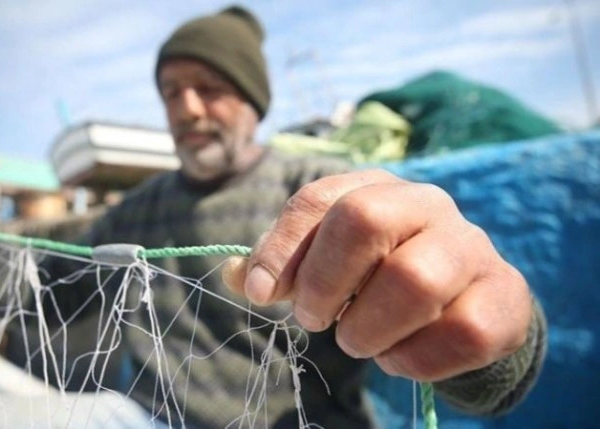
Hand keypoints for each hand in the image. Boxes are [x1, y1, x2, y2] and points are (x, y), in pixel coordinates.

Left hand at [223, 169, 531, 381]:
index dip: (280, 247)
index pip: (317, 199)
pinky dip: (412, 359)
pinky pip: (457, 332)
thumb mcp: (327, 263)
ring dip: (367, 328)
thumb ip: (280, 266)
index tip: (258, 292)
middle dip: (324, 281)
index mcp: (374, 188)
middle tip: (313, 320)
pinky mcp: (502, 296)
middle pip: (364, 220)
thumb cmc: (378, 277)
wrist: (463, 302)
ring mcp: (470, 247)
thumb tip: (231, 274)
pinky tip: (398, 357)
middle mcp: (426, 204)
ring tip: (357, 341)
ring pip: (413, 280)